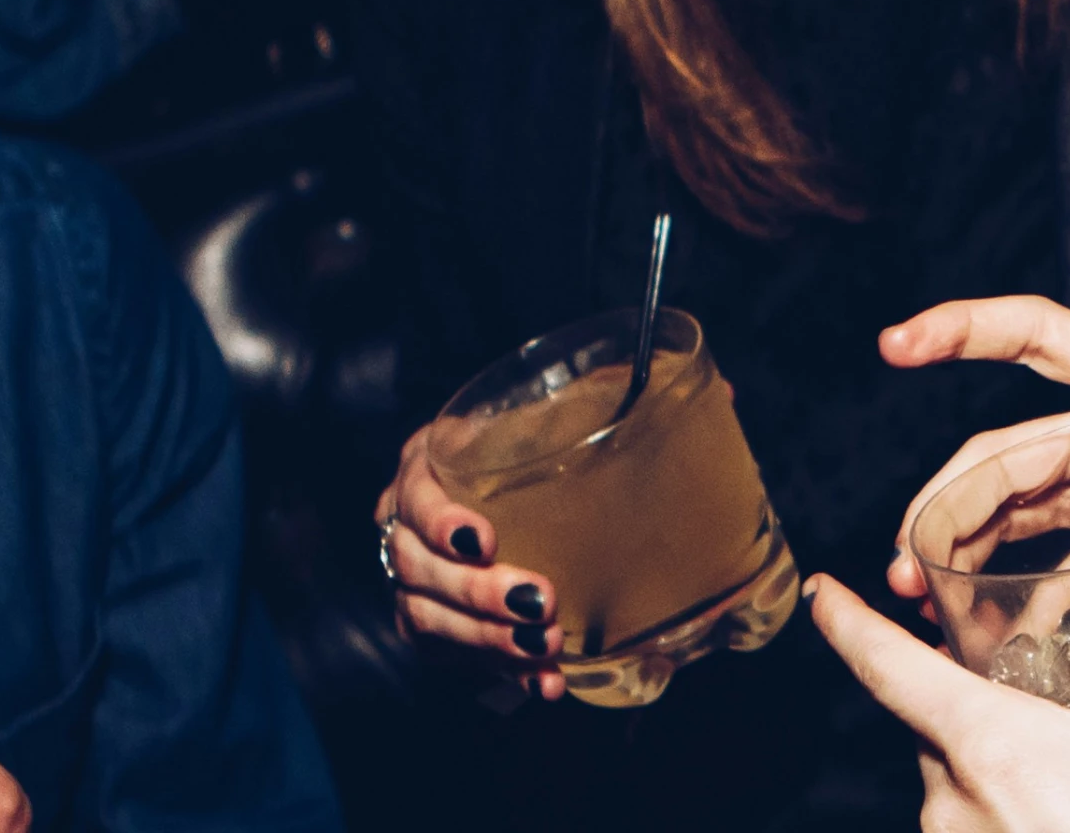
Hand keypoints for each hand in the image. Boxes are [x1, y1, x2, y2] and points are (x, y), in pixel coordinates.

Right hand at [376, 423, 567, 698]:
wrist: (509, 494)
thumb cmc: (530, 446)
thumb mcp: (543, 417)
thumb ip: (589, 403)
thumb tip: (667, 385)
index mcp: (425, 465)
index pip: (415, 494)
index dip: (441, 521)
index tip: (482, 540)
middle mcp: (403, 524)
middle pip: (417, 568)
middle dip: (477, 593)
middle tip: (540, 603)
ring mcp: (410, 579)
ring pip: (427, 619)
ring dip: (487, 639)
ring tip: (544, 645)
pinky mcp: (430, 625)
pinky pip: (454, 657)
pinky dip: (501, 672)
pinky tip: (544, 683)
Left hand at [809, 572, 1069, 832]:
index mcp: (1000, 749)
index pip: (890, 670)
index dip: (850, 624)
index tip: (821, 590)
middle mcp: (960, 807)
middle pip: (936, 729)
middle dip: (977, 707)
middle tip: (1044, 706)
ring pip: (954, 794)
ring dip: (997, 778)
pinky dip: (1001, 824)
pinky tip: (1064, 824)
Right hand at [878, 296, 1069, 799]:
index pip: (1046, 339)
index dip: (969, 330)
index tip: (899, 344)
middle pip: (1005, 448)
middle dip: (945, 497)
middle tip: (911, 565)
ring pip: (1003, 509)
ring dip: (952, 549)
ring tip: (919, 601)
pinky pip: (1035, 573)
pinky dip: (995, 600)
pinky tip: (971, 640)